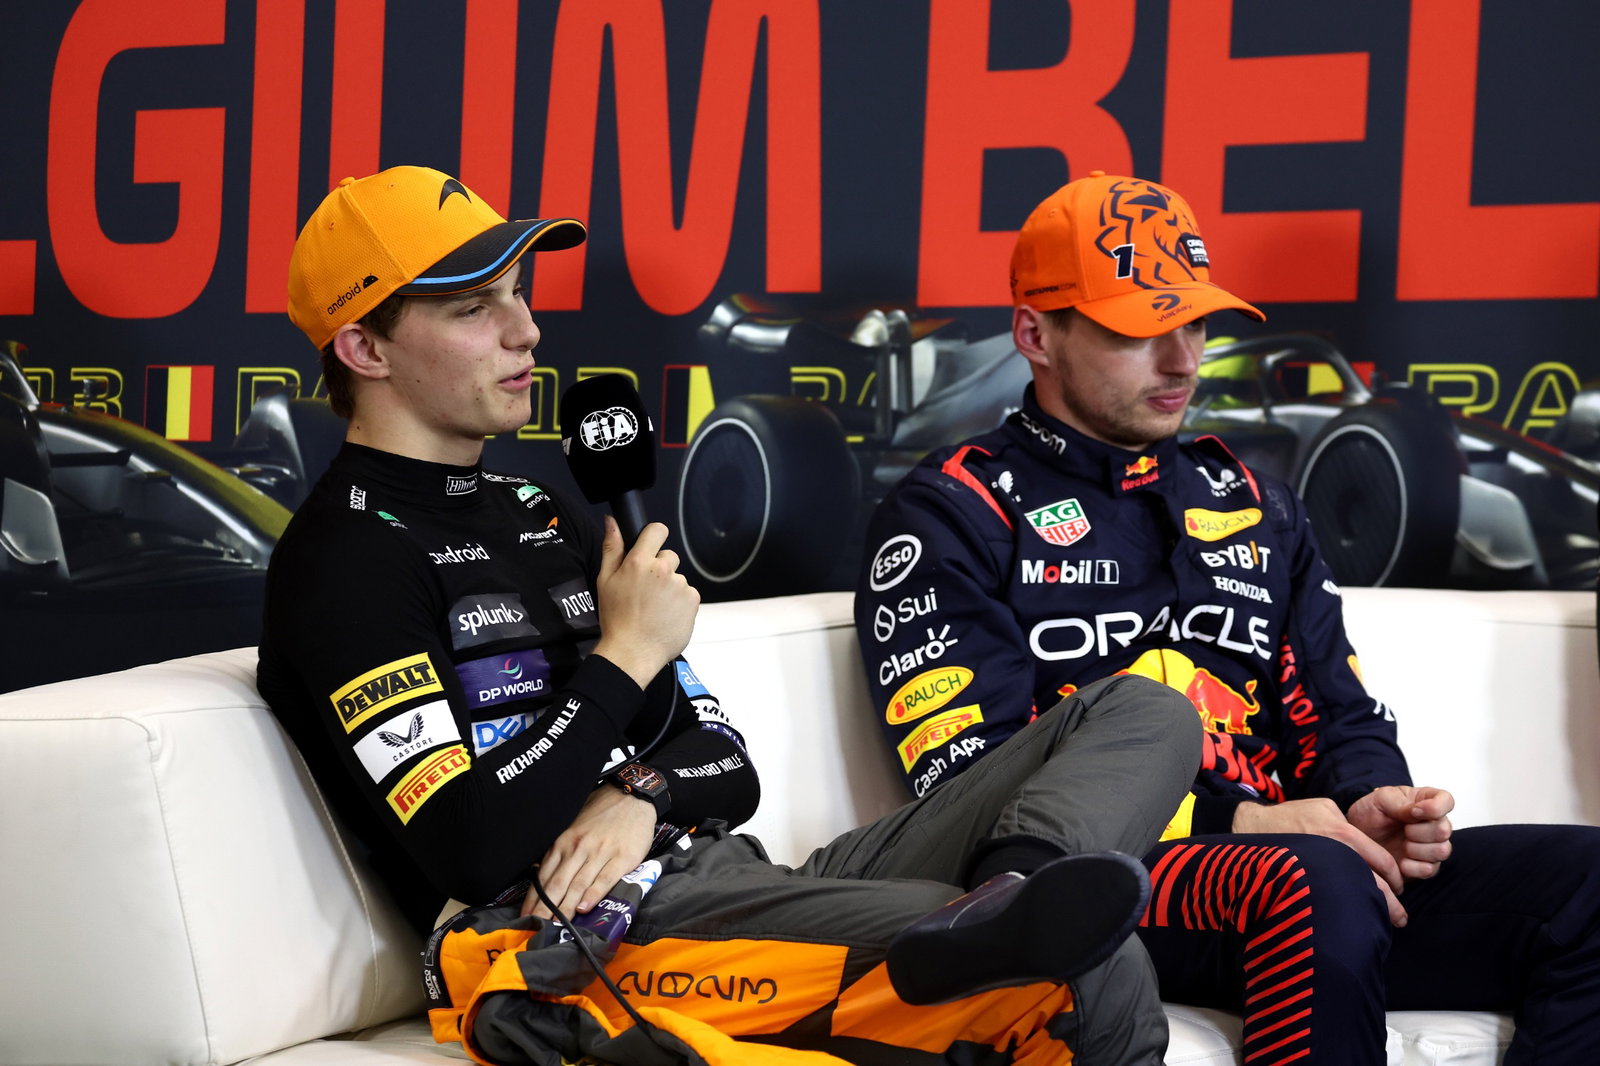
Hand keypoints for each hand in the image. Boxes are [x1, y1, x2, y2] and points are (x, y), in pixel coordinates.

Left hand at [521, 782, 658, 919]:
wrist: (632, 796)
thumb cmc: (602, 812)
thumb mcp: (574, 826)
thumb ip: (561, 850)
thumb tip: (543, 873)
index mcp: (564, 842)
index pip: (544, 875)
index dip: (534, 899)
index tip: (526, 917)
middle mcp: (578, 848)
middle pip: (558, 884)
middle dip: (545, 909)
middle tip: (536, 928)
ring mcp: (600, 853)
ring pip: (578, 885)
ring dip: (566, 908)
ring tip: (556, 926)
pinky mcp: (622, 858)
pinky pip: (604, 880)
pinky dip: (593, 895)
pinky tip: (585, 908)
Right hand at [592, 517, 699, 688]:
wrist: (633, 651)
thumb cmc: (616, 619)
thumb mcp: (605, 581)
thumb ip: (611, 547)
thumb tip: (611, 522)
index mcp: (640, 562)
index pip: (657, 530)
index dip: (654, 537)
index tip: (650, 549)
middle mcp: (663, 570)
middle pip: (669, 556)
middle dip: (660, 569)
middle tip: (646, 591)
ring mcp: (680, 585)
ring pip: (678, 578)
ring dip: (670, 588)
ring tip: (654, 608)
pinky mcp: (692, 600)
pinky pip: (688, 594)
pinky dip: (680, 603)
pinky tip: (665, 615)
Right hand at [1232, 797, 1408, 925]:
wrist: (1254, 826)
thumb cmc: (1290, 815)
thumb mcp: (1324, 807)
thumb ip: (1348, 825)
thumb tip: (1364, 847)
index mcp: (1344, 834)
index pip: (1384, 862)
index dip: (1396, 879)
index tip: (1399, 888)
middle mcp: (1337, 854)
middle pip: (1375, 885)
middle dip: (1391, 905)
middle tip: (1401, 918)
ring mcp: (1322, 870)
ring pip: (1355, 895)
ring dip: (1370, 910)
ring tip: (1381, 924)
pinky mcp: (1307, 883)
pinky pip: (1333, 898)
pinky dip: (1345, 909)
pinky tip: (1351, 919)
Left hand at [1346, 785, 1453, 882]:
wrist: (1357, 836)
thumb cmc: (1371, 813)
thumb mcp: (1380, 799)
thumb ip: (1400, 802)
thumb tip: (1418, 811)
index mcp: (1426, 801)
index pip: (1446, 801)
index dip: (1435, 808)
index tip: (1415, 812)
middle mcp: (1434, 824)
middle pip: (1445, 830)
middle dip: (1420, 831)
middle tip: (1403, 829)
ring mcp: (1431, 846)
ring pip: (1442, 851)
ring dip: (1417, 849)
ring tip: (1402, 844)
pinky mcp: (1425, 866)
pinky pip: (1429, 870)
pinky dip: (1413, 867)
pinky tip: (1401, 860)